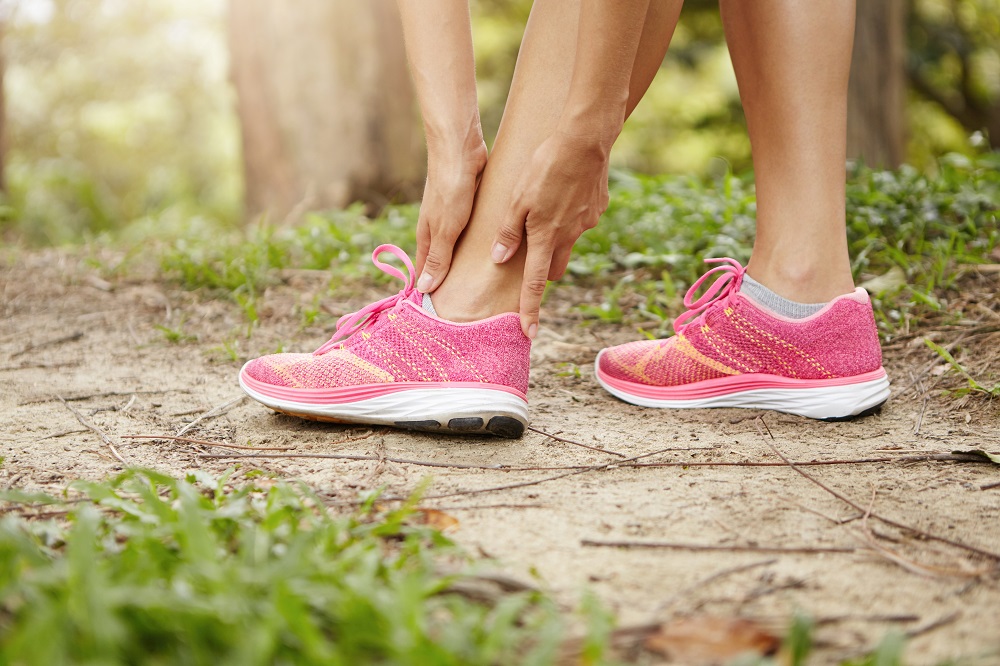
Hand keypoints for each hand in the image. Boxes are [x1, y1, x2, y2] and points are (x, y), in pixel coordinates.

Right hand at [415, 140, 487, 293]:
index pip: (425, 274)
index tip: (442, 316)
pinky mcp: (469, 207)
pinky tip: (494, 254)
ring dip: (468, 265)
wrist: (460, 149)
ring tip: (485, 287)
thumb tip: (426, 289)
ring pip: (459, 249)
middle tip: (468, 308)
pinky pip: (473, 234)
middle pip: (443, 264)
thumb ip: (438, 258)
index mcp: (427, 238)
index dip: (432, 293)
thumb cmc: (451, 188)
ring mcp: (453, 218)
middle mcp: (438, 230)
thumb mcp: (445, 229)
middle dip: (453, 283)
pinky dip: (480, 247)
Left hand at [491, 130, 610, 337]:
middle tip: (531, 252)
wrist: (585, 141)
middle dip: (544, 268)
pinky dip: (570, 213)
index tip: (529, 333)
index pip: (535, 284)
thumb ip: (508, 231)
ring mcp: (586, 223)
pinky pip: (580, 219)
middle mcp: (569, 236)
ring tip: (547, 207)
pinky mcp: (597, 208)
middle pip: (554, 267)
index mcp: (545, 237)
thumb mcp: (517, 199)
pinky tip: (565, 190)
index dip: (530, 310)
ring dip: (556, 236)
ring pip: (568, 241)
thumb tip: (500, 259)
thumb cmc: (544, 167)